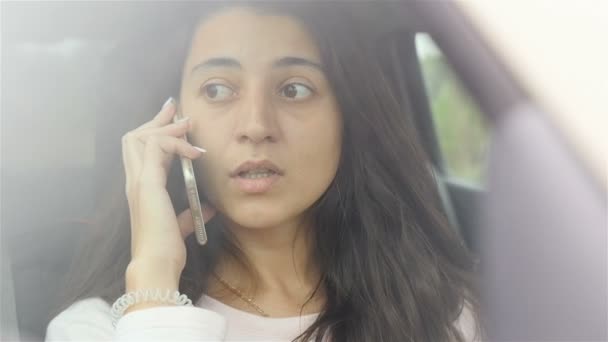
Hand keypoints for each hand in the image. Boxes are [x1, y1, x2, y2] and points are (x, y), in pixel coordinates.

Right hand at [121, 97, 215, 281]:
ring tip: (187, 125)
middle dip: (155, 120)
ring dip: (166, 128)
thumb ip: (190, 213)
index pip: (140, 151)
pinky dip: (176, 144)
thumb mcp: (180, 225)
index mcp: (141, 189)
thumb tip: (208, 207)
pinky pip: (156, 148)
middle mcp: (135, 181)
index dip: (155, 132)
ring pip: (139, 137)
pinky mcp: (147, 184)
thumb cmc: (166, 248)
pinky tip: (195, 152)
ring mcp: (138, 181)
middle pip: (133, 137)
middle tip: (174, 109)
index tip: (174, 120)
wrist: (157, 263)